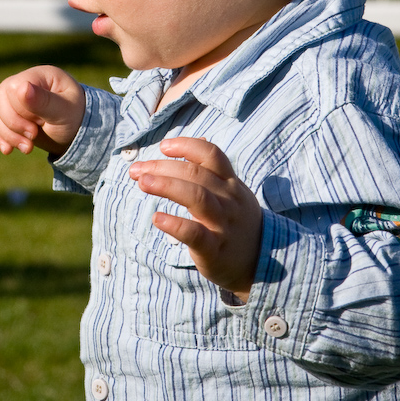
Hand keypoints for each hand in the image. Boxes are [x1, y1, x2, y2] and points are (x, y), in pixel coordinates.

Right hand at [0, 66, 85, 157]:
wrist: (78, 132)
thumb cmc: (76, 116)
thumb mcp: (64, 110)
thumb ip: (44, 100)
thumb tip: (22, 88)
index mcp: (40, 75)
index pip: (13, 87)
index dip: (19, 110)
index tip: (37, 128)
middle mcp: (25, 83)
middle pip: (0, 100)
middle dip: (13, 125)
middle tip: (33, 137)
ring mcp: (15, 99)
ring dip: (8, 135)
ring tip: (28, 148)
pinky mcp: (11, 115)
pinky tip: (9, 150)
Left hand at [129, 137, 262, 301]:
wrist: (262, 261)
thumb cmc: (237, 221)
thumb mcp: (232, 191)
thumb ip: (214, 169)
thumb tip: (198, 139)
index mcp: (230, 183)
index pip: (211, 154)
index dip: (186, 145)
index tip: (163, 146)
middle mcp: (228, 199)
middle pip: (196, 173)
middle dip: (163, 167)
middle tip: (137, 170)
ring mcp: (223, 224)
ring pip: (197, 197)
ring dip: (167, 186)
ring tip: (143, 182)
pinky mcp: (214, 249)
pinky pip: (195, 234)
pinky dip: (175, 224)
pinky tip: (157, 218)